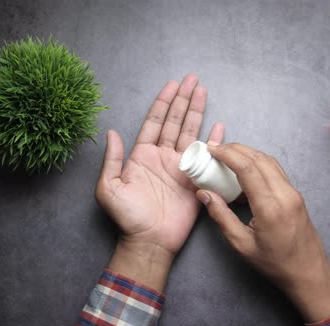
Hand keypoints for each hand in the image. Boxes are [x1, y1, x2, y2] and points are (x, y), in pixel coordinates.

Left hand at [95, 74, 223, 290]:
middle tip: (192, 79)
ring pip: (190, 133)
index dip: (164, 102)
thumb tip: (113, 132)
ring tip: (203, 91)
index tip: (172, 84)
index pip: (155, 121)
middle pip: (175, 121)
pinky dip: (214, 141)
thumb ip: (112, 160)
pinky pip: (206, 156)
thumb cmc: (127, 217)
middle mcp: (163, 156)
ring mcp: (180, 167)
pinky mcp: (195, 180)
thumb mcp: (109, 189)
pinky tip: (220, 126)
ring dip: (197, 112)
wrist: (149, 241)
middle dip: (183, 99)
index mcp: (143, 155)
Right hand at [196, 143, 329, 322]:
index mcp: (270, 207)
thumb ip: (222, 217)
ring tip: (227, 155)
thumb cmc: (275, 264)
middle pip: (259, 159)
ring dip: (248, 153)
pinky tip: (244, 170)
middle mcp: (285, 194)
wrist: (309, 273)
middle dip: (236, 149)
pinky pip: (276, 171)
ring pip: (269, 162)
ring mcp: (293, 193)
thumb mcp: (242, 245)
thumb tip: (204, 194)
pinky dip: (258, 163)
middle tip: (216, 149)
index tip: (211, 149)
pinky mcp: (295, 195)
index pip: (248, 168)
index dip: (228, 154)